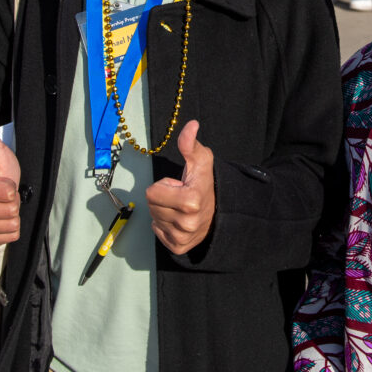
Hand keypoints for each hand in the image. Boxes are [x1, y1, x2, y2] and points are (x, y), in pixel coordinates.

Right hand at [0, 111, 21, 246]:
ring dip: (12, 215)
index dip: (11, 186)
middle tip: (4, 193)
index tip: (2, 180)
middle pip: (10, 210)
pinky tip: (2, 218)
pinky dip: (11, 229)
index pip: (6, 192)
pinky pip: (9, 238)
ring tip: (2, 205)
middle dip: (13, 201)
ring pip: (11, 225)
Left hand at [144, 119, 214, 254]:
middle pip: (151, 206)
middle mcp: (186, 223)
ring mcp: (182, 237)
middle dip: (162, 198)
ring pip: (154, 219)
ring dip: (163, 211)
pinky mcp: (178, 247)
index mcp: (190, 200)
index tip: (179, 186)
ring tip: (180, 208)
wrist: (221, 211)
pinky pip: (158, 233)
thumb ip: (190, 144)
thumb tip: (191, 125)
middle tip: (179, 196)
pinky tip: (178, 220)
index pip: (152, 193)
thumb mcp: (200, 160)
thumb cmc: (205, 183)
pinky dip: (165, 226)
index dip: (164, 185)